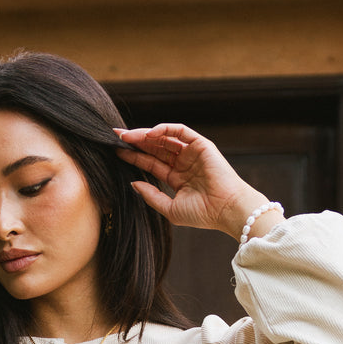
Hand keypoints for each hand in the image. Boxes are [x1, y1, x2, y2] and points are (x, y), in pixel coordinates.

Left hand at [115, 123, 268, 237]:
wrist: (226, 210)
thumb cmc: (203, 214)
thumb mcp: (170, 208)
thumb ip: (151, 196)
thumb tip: (133, 183)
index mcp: (177, 178)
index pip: (151, 163)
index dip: (134, 157)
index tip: (117, 152)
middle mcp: (184, 163)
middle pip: (155, 148)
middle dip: (136, 141)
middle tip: (116, 137)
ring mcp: (192, 153)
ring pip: (165, 137)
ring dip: (146, 134)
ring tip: (128, 135)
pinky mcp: (201, 144)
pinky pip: (179, 131)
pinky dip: (164, 129)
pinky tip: (149, 133)